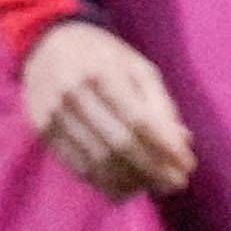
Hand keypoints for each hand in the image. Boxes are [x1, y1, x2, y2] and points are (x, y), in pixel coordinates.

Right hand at [18, 15, 196, 200]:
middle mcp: (74, 93)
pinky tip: (126, 186)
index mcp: (103, 71)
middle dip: (153, 169)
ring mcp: (54, 114)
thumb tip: (181, 143)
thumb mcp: (137, 67)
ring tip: (154, 185)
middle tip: (177, 183)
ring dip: (131, 180)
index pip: (139, 120)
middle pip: (119, 143)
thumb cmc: (103, 56)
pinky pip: (77, 166)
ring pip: (98, 161)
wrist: (47, 43)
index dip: (165, 147)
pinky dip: (105, 182)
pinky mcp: (42, 131)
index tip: (187, 165)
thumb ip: (160, 104)